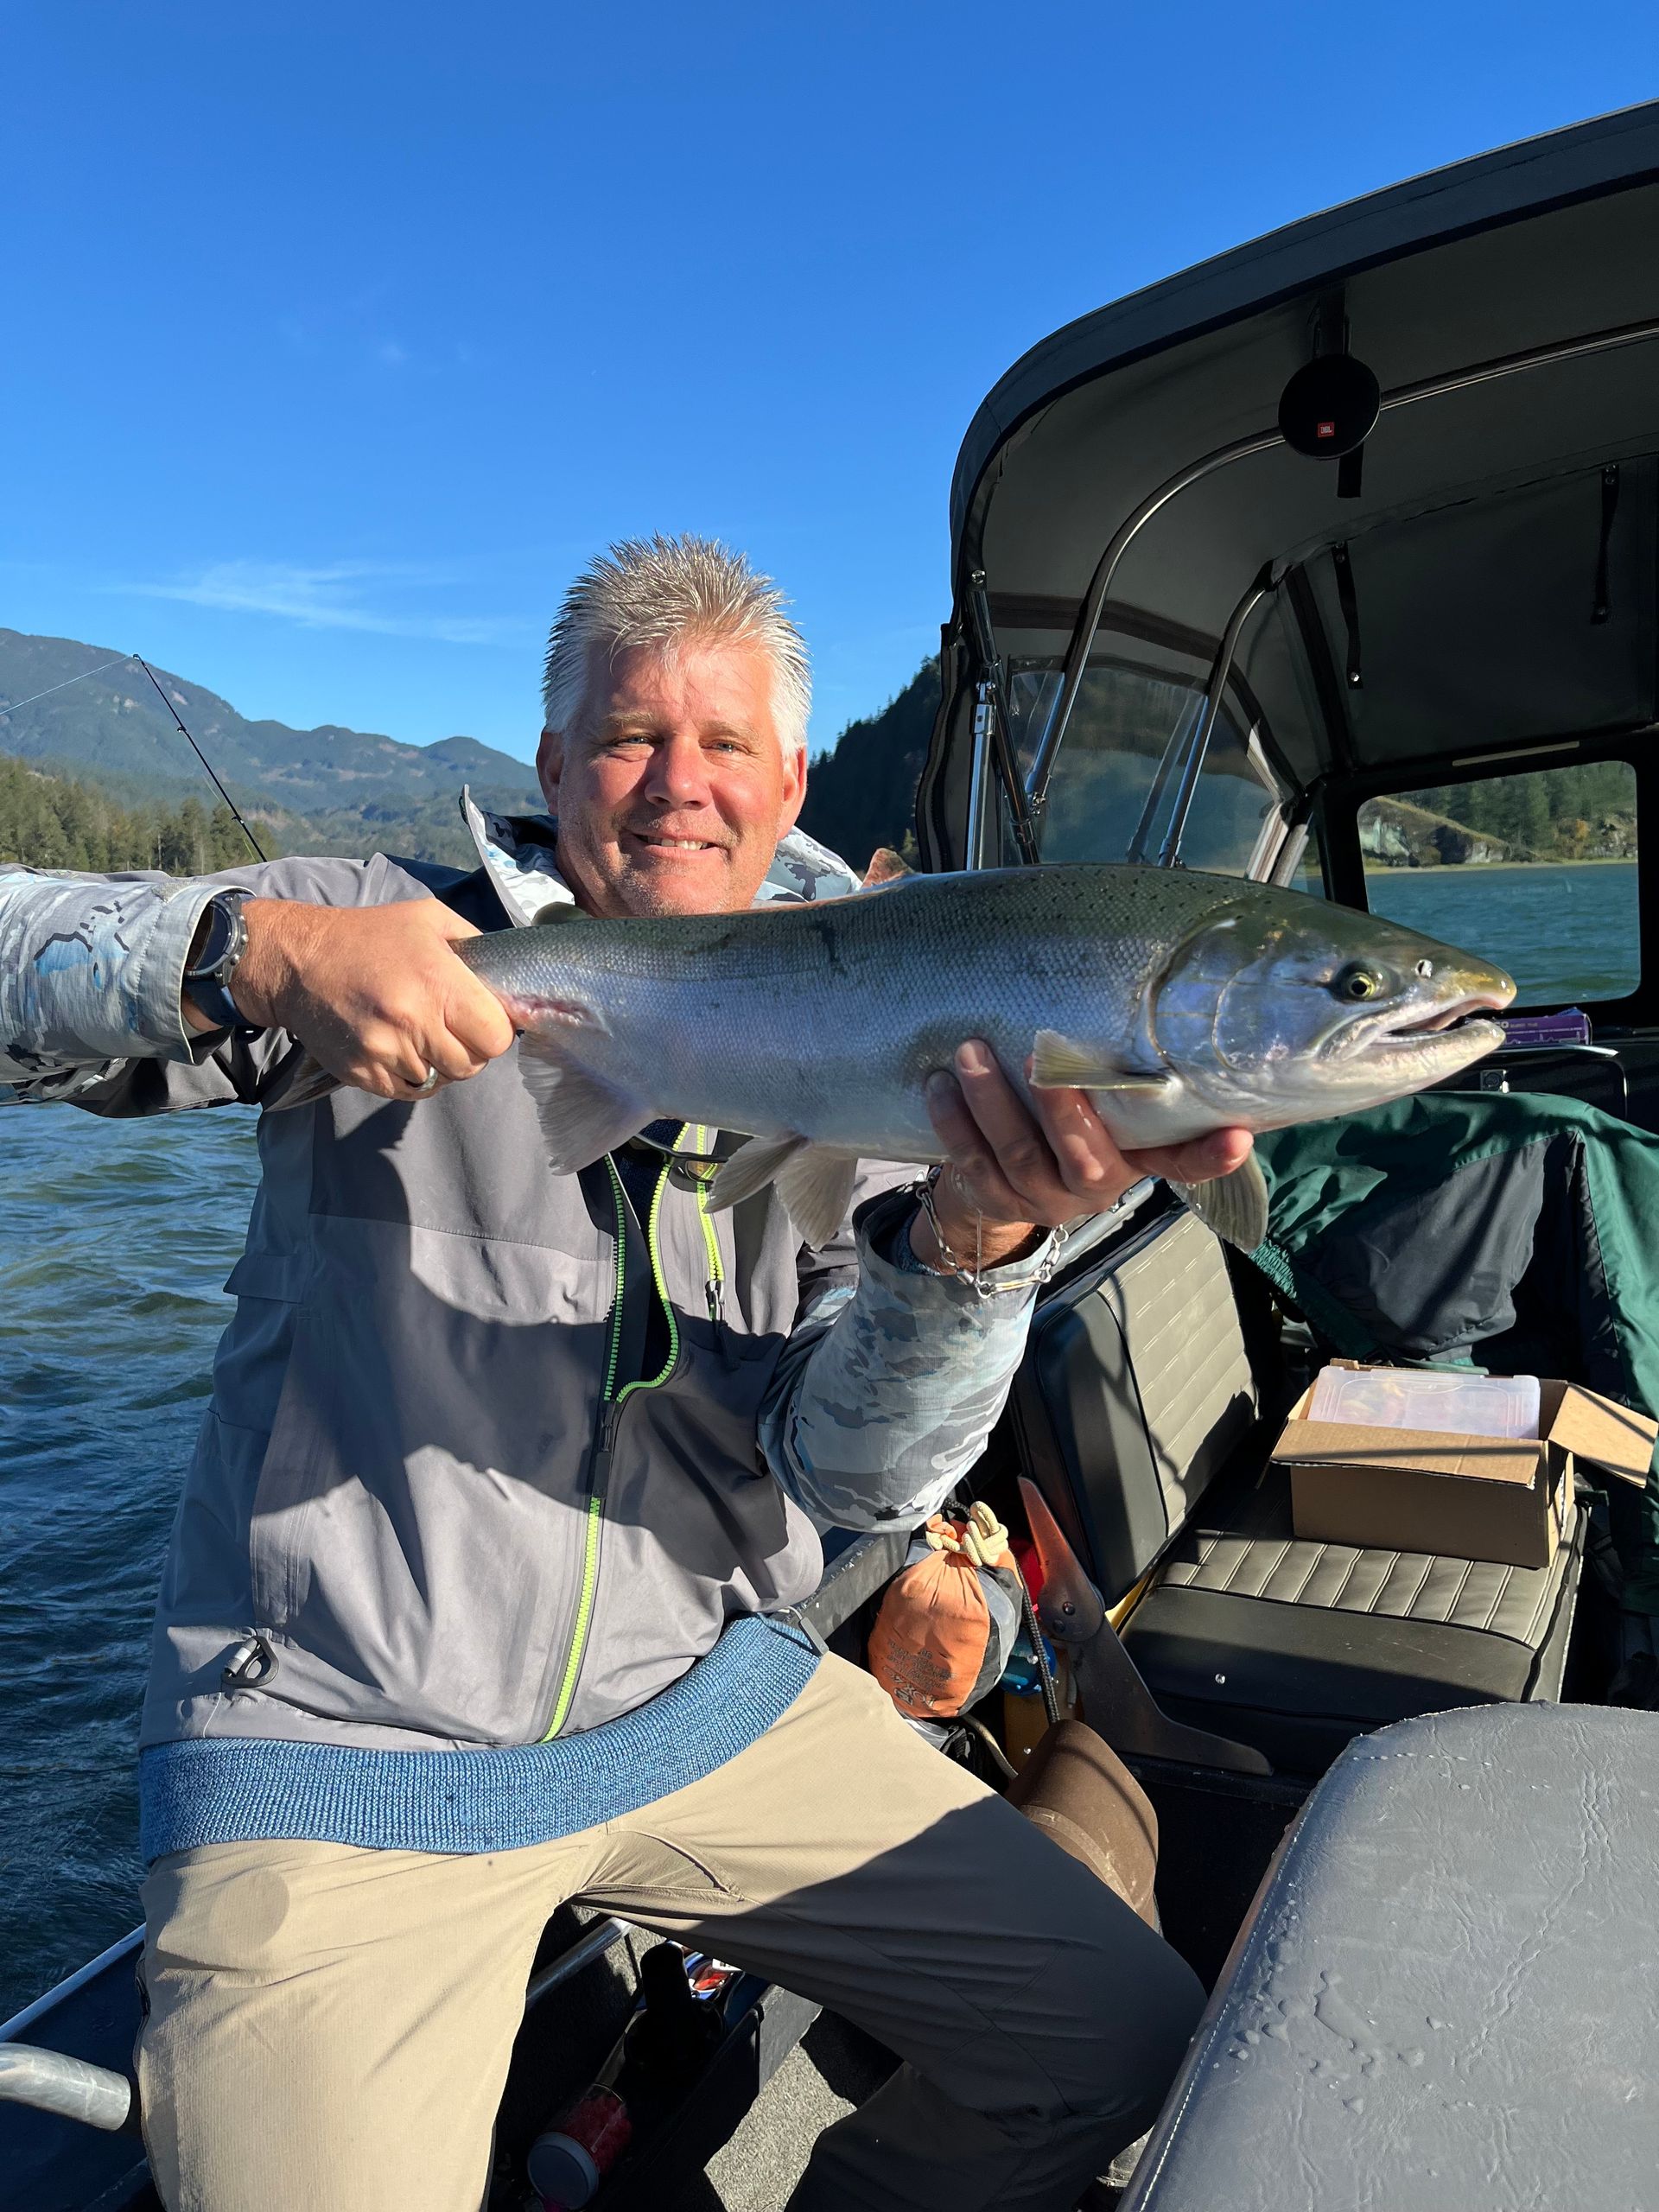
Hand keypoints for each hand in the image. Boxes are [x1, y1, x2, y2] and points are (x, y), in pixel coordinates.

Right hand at [193, 898, 517, 1100]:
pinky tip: (401, 1048)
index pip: (495, 1038)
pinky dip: (414, 1077)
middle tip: (451, 1027)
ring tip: (419, 1033)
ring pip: (440, 1081)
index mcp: (437, 984)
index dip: (494, 1031)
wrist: (298, 960)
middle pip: (471, 1066)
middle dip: (469, 1050)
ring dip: (438, 1063)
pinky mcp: (362, 1074)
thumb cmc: (370, 935)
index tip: (481, 1019)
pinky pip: (410, 1091)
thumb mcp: (431, 920)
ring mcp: (385, 1052)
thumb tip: (508, 983)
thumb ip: (475, 949)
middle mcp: (412, 1022)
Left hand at [917, 1038, 1252, 1270]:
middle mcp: (1097, 1184)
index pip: (1183, 1160)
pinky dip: (954, 1123)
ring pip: (1020, 1154)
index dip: (1211, 1155)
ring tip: (969, 1052)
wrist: (997, 1185)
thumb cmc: (1058, 1117)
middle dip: (1060, 1105)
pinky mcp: (997, 1202)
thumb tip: (1117, 979)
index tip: (1239, 1137)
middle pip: (1085, 1154)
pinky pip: (973, 1164)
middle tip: (1037, 1053)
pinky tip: (938, 1085)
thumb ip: (1110, 1060)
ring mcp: (1045, 1199)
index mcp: (1135, 1155)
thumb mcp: (1096, 1098)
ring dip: (992, 1101)